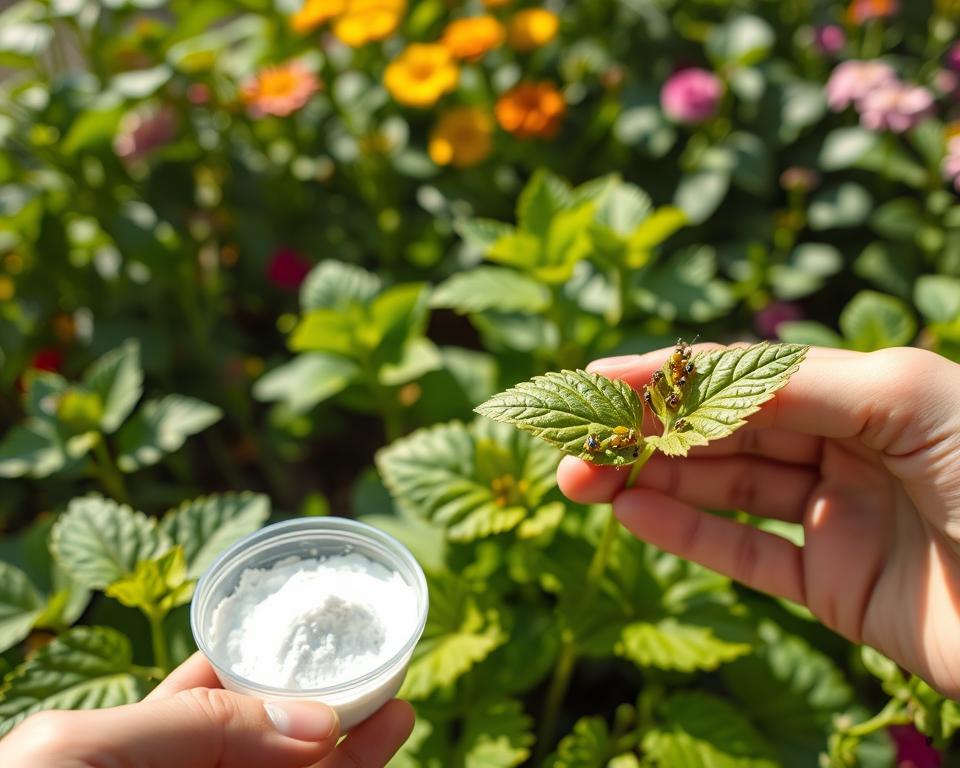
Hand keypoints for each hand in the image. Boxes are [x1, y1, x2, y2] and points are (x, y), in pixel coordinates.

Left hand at [0, 652, 414, 767]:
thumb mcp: (80, 749)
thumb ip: (193, 722)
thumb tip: (309, 719)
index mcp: (130, 742)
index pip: (212, 686)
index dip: (268, 657)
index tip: (321, 631)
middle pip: (270, 731)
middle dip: (327, 699)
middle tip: (382, 667)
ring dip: (352, 745)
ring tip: (399, 706)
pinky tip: (372, 754)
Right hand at [558, 345, 959, 697]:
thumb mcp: (906, 400)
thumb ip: (798, 385)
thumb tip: (699, 377)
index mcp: (870, 390)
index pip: (745, 378)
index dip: (668, 377)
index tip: (595, 382)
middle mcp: (849, 447)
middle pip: (724, 432)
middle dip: (646, 434)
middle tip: (573, 446)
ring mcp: (840, 517)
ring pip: (725, 490)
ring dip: (650, 481)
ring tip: (581, 482)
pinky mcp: (837, 586)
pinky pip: (748, 554)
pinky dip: (688, 534)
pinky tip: (633, 515)